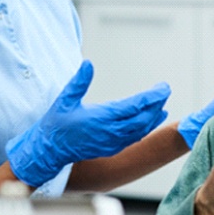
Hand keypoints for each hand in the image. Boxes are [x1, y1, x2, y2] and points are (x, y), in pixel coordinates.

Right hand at [6, 60, 170, 187]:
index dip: (150, 97)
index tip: (163, 88)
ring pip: (140, 130)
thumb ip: (79, 82)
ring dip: (154, 116)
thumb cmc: (55, 124)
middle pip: (142, 119)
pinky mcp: (111, 149)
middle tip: (166, 90)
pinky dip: (146, 128)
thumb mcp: (64, 99)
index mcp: (100, 118)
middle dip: (156, 104)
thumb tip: (88, 63)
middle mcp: (109, 132)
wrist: (48, 151)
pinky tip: (152, 119)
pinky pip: (134, 138)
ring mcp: (111, 143)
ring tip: (163, 103)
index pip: (133, 107)